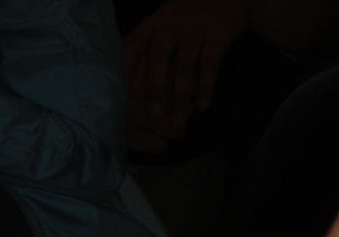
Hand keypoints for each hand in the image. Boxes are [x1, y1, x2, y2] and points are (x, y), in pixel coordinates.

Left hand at [123, 0, 249, 153]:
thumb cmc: (194, 14)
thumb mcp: (168, 20)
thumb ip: (154, 44)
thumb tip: (136, 79)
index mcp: (155, 23)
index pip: (133, 45)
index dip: (126, 70)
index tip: (121, 95)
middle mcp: (172, 25)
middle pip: (159, 58)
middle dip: (155, 89)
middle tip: (154, 116)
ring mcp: (195, 30)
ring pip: (185, 66)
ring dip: (181, 96)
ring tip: (179, 121)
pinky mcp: (218, 35)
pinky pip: (210, 64)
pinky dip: (206, 86)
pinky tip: (203, 106)